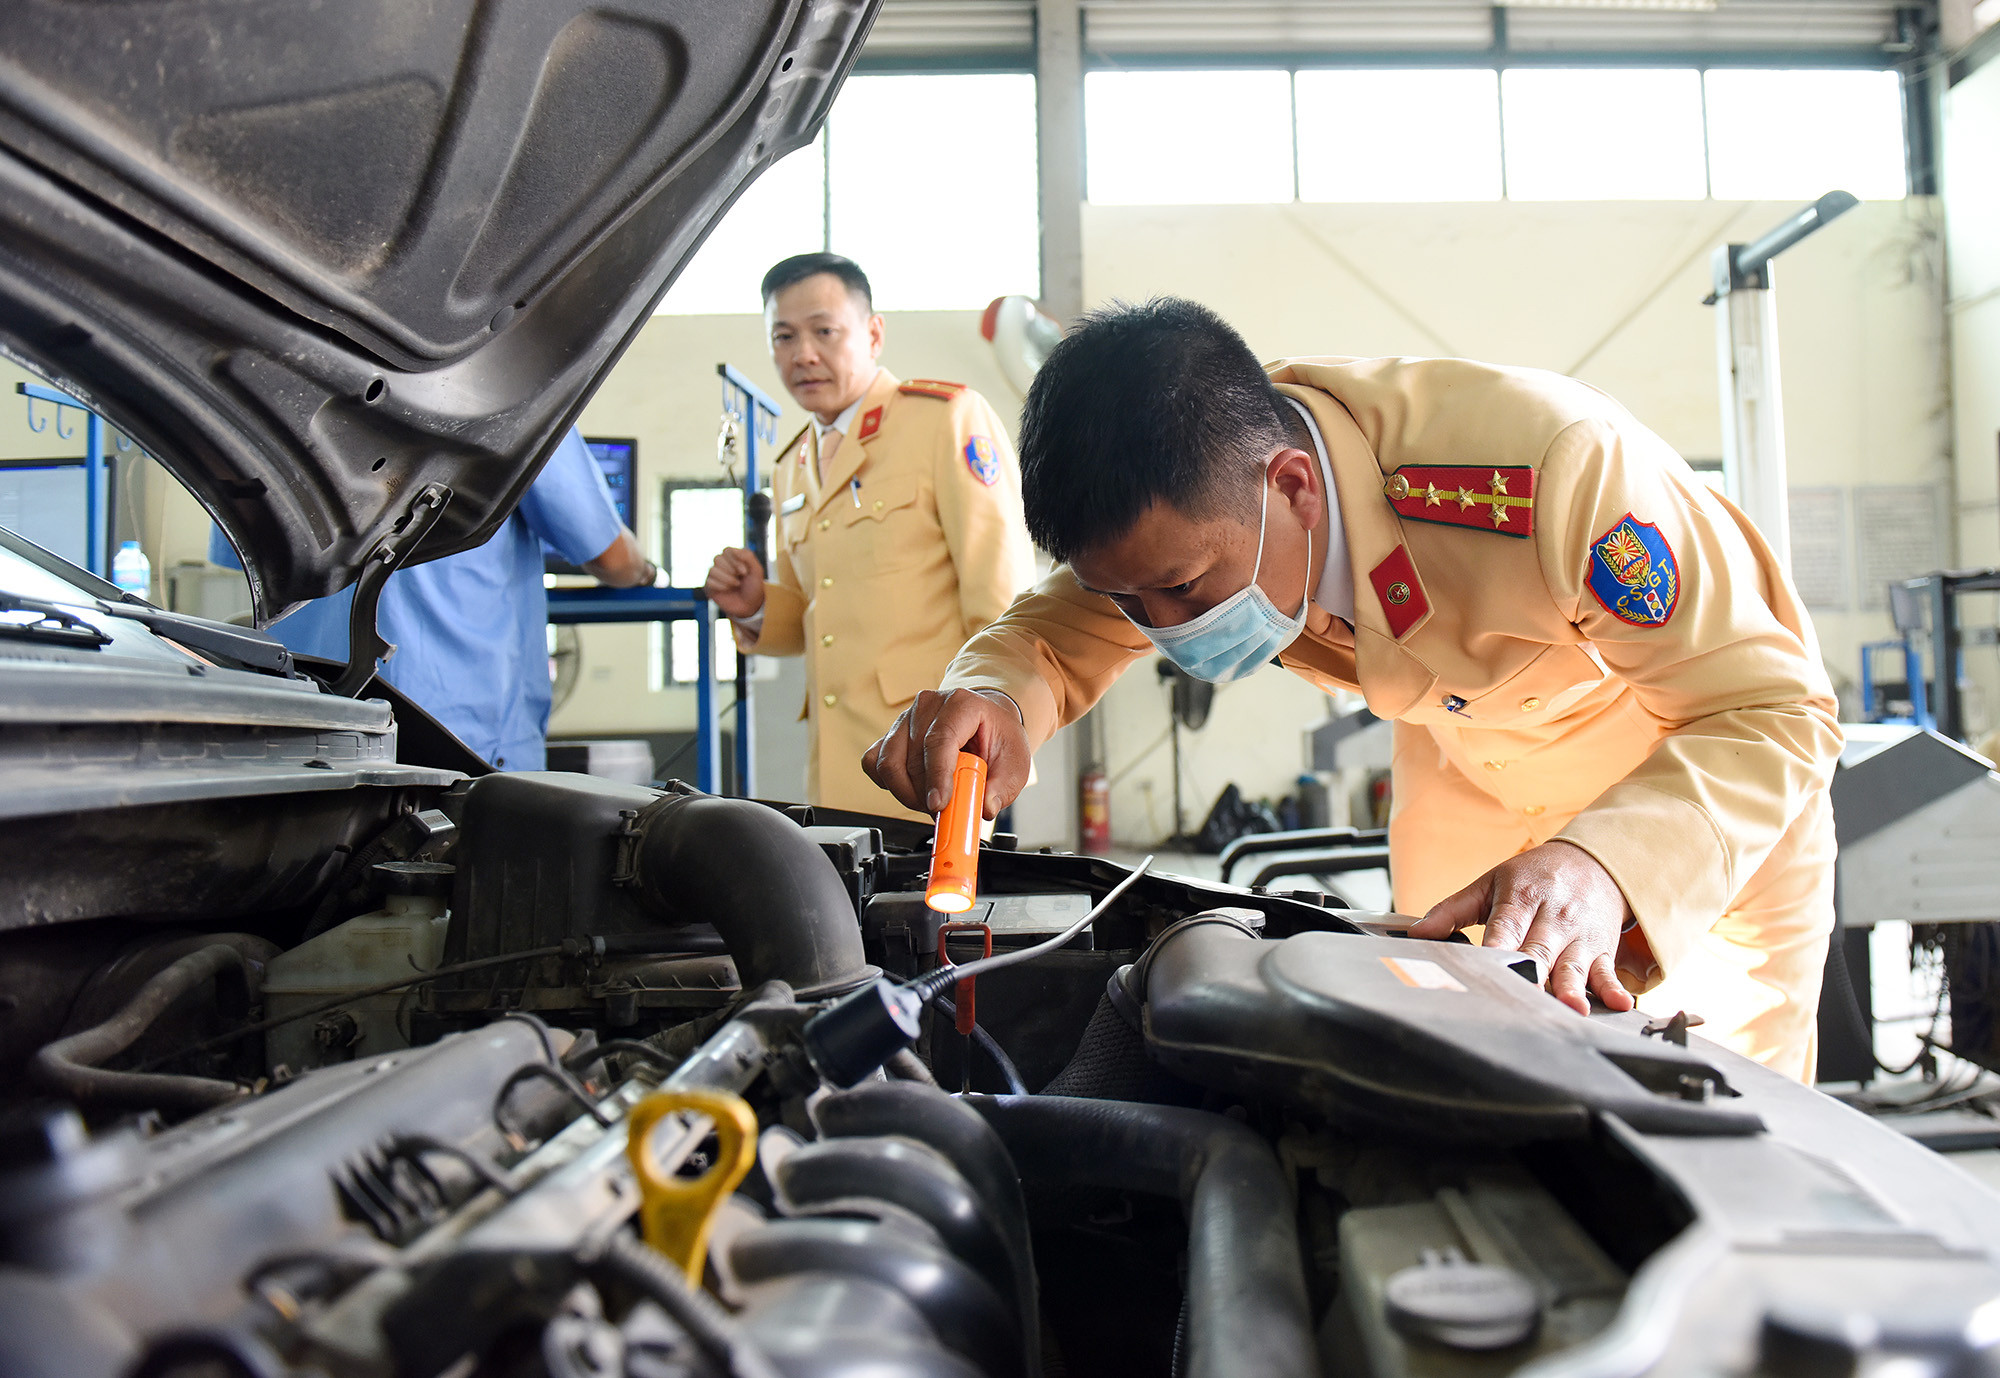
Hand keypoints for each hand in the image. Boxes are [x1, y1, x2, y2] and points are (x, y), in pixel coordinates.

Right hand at [703, 547, 764, 619]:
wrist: (751, 605)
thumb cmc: (753, 587)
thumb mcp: (757, 570)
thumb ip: (748, 556)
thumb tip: (734, 550)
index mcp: (732, 558)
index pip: (727, 550)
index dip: (735, 560)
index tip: (745, 572)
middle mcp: (721, 565)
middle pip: (717, 558)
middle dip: (731, 569)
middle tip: (740, 578)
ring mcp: (714, 576)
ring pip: (712, 570)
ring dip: (727, 578)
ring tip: (735, 585)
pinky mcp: (709, 587)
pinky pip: (709, 581)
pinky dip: (720, 586)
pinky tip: (727, 590)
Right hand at [862, 688, 1030, 818]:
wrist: (986, 720)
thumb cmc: (998, 737)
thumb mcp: (1015, 763)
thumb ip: (1001, 788)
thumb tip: (984, 808)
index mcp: (962, 704)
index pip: (940, 740)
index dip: (936, 776)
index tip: (938, 804)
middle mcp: (928, 705)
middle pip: (913, 758)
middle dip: (925, 795)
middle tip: (944, 811)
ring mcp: (905, 718)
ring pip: (888, 764)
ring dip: (907, 793)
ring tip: (932, 800)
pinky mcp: (890, 734)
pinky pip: (874, 763)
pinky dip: (889, 784)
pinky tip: (912, 787)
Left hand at [1404, 840, 1637, 1015]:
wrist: (1595, 861)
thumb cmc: (1535, 877)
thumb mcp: (1491, 883)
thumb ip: (1452, 910)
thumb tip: (1417, 933)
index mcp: (1520, 899)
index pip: (1504, 928)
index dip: (1495, 951)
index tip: (1483, 973)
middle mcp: (1551, 918)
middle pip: (1538, 952)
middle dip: (1530, 975)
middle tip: (1520, 999)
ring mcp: (1579, 935)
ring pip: (1572, 966)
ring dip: (1570, 988)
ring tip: (1570, 1008)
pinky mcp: (1602, 948)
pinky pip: (1607, 971)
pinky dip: (1613, 989)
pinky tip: (1617, 1005)